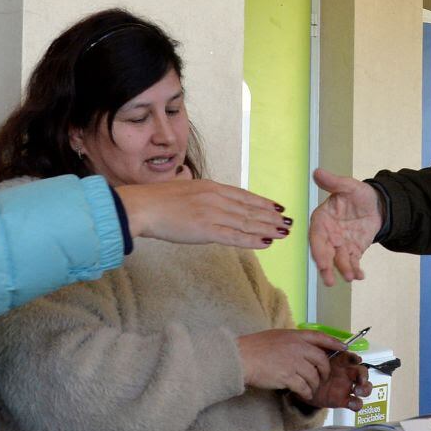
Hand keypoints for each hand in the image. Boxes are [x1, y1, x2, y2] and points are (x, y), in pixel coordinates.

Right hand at [116, 179, 290, 248]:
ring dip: (267, 228)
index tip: (277, 207)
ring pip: (247, 222)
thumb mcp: (184, 190)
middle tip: (288, 222)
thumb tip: (208, 202)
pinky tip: (266, 242)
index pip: (243, 195)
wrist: (142, 206)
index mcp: (210, 187)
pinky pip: (234, 237)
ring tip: (283, 232)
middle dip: (271, 216)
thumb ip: (200, 197)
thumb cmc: (156, 201)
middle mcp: (215, 198)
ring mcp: (212, 214)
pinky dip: (252, 240)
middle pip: (249, 209)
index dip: (262, 202)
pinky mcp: (206, 230)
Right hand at [237, 329, 348, 398]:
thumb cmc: (255, 347)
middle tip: (322, 378)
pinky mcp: (288, 377)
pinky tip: (304, 394)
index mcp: (295, 335)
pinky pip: (305, 387)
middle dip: (325, 371)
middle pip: (322, 360)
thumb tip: (304, 348)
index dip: (335, 343)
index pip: (321, 337)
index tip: (344, 348)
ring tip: (310, 388)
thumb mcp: (277, 336)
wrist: (242, 357)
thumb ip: (292, 341)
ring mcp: (294, 362)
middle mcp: (298, 347)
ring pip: (314, 376)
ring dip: (314, 385)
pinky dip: (307, 393)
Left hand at [298, 352, 372, 411]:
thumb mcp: (315, 355)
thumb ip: (324, 347)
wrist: (304, 385)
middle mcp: (348, 373)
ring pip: (364, 388)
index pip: (353, 358)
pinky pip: (356, 403)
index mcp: (342, 362)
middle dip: (364, 376)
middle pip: (363, 373)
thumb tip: (338, 345)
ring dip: (365, 389)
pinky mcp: (344, 400)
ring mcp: (347, 387)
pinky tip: (351, 403)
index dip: (356, 359)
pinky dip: (357, 404)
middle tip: (361, 380)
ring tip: (358, 391)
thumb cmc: (312, 368)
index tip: (356, 360)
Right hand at [308, 169, 382, 285]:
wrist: (377, 204)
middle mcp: (328, 235)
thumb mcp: (348, 186)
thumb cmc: (358, 194)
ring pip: (338, 260)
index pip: (316, 236)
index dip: (318, 249)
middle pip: (324, 253)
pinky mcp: (352, 251)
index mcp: (322, 219)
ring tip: (350, 277)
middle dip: (326, 267)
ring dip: (342, 269)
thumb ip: (333, 182)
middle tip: (329, 280)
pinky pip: (352, 262)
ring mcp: (340, 245)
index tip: (322, 261)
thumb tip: (317, 172)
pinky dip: (355, 270)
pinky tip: (360, 276)